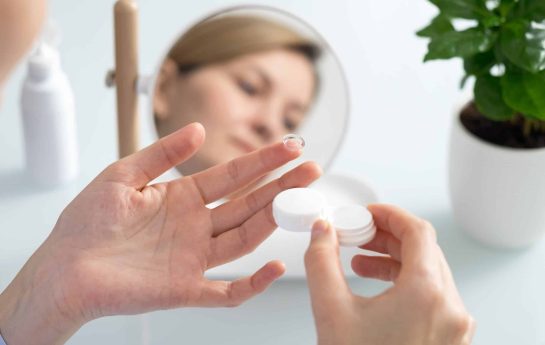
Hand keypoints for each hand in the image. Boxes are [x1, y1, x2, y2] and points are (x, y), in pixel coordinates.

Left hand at [0, 123, 320, 344]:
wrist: (63, 268)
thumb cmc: (87, 223)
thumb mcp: (123, 175)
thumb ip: (162, 153)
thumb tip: (198, 130)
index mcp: (183, 198)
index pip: (232, 176)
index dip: (262, 161)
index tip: (289, 146)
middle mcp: (195, 226)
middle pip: (248, 203)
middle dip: (281, 185)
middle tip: (310, 169)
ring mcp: (194, 258)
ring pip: (245, 237)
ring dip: (274, 219)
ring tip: (301, 198)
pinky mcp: (186, 289)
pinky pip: (227, 290)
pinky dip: (252, 283)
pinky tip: (273, 267)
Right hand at [304, 204, 474, 344]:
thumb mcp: (331, 311)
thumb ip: (321, 261)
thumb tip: (320, 231)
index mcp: (427, 293)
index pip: (418, 231)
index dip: (389, 215)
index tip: (368, 212)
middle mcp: (451, 307)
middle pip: (423, 250)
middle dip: (387, 237)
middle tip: (358, 234)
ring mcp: (455, 325)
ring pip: (428, 273)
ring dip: (394, 260)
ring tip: (359, 262)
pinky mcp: (449, 339)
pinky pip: (431, 296)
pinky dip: (405, 283)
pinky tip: (377, 287)